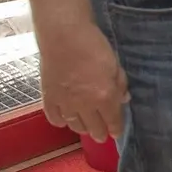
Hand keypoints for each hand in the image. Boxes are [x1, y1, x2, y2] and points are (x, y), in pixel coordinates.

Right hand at [36, 20, 129, 142]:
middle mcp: (84, 105)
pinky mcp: (48, 98)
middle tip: (103, 135)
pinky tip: (65, 120)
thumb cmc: (94, 45)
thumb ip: (120, 84)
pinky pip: (55, 119)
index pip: (113, 121)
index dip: (116, 129)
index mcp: (104, 96)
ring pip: (75, 126)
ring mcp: (65, 103)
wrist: (64, 36)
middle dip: (101, 134)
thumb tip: (123, 99)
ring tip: (86, 128)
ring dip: (82, 129)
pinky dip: (61, 122)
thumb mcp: (115, 64)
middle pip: (94, 128)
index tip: (117, 134)